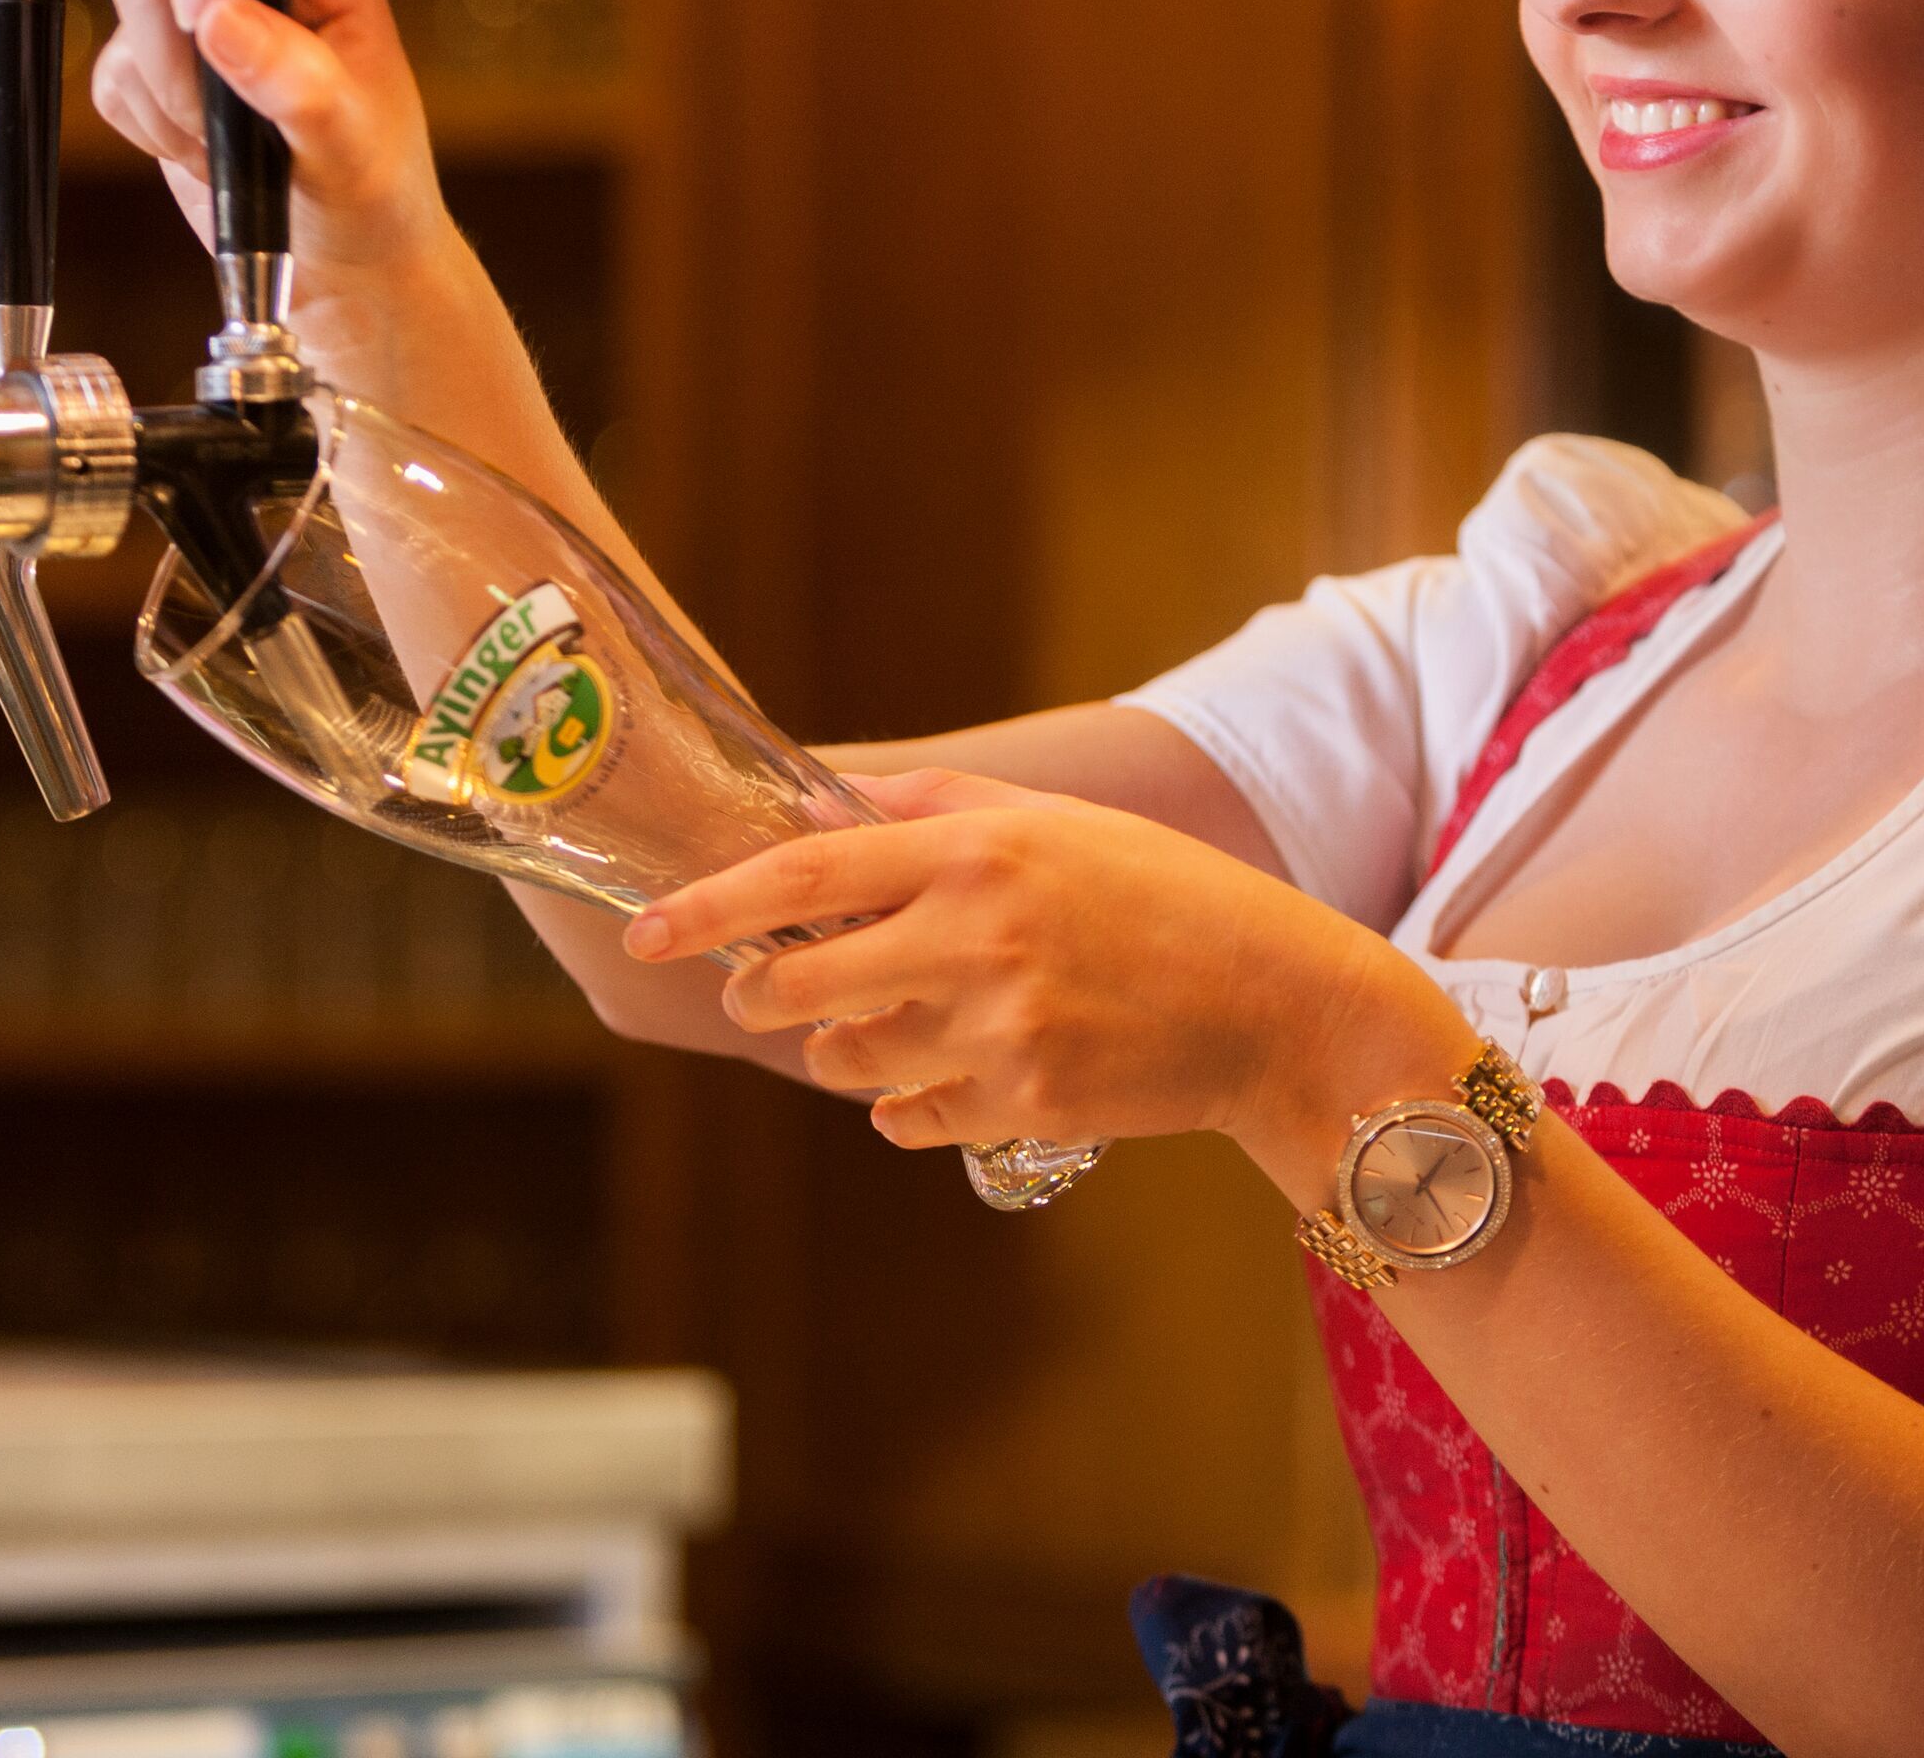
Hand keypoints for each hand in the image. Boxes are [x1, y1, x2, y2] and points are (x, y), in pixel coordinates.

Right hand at [96, 0, 457, 289]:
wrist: (343, 259)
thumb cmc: (371, 195)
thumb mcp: (349, 146)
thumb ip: (294, 82)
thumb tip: (216, 19)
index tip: (207, 14)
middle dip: (178, 56)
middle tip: (225, 130)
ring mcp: (204, 16)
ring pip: (129, 8)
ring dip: (166, 100)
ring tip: (230, 154)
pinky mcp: (160, 69)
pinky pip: (112, 76)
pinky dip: (147, 129)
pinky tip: (205, 160)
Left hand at [623, 767, 1484, 1176]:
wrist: (1275, 1003)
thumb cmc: (1165, 899)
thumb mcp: (1057, 824)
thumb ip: (938, 810)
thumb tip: (829, 806)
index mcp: (979, 853)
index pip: (804, 876)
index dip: (710, 908)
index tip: (648, 930)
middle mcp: (979, 938)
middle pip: (801, 983)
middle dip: (761, 992)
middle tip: (761, 990)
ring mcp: (1002, 1030)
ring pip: (851, 1060)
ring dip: (846, 1048)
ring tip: (901, 1023)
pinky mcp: (1027, 1105)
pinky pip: (911, 1117)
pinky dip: (912, 1103)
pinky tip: (964, 1069)